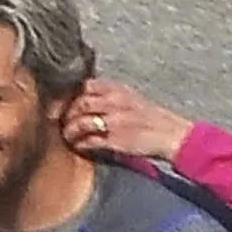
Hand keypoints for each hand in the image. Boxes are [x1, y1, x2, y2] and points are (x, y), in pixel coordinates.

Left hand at [62, 78, 195, 161]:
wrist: (172, 134)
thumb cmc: (151, 117)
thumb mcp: (131, 97)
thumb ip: (108, 94)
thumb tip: (83, 96)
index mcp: (119, 90)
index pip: (86, 85)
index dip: (70, 94)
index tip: (61, 103)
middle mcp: (115, 103)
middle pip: (79, 103)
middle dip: (65, 113)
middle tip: (59, 121)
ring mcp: (114, 122)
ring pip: (80, 122)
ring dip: (69, 130)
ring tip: (67, 135)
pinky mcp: (115, 140)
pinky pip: (89, 141)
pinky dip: (80, 144)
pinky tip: (78, 145)